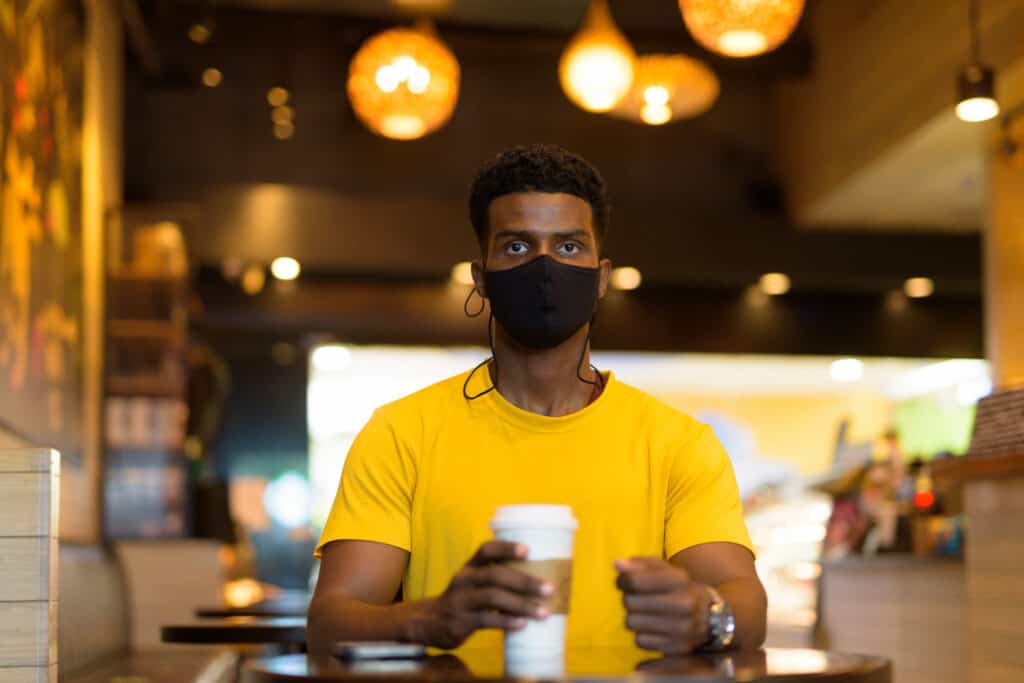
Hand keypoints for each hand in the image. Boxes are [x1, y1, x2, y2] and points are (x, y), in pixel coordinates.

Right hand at [411, 541, 552, 648]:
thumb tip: (539, 580)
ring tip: (543, 612)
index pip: (486, 549)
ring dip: (521, 605)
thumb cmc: (463, 599)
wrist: (428, 622)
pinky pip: (486, 620)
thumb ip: (497, 579)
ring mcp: (460, 600)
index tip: (529, 550)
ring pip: (493, 598)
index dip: (506, 547)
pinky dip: (507, 622)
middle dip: (524, 581)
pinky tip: (523, 624)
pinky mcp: (459, 621)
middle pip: (495, 575)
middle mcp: (463, 579)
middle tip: (549, 589)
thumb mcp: (473, 583)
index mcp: (470, 566)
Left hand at [615, 557, 710, 654]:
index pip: (634, 581)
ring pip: (632, 623)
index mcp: (679, 580)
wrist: (713, 617)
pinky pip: (640, 641)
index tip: (623, 582)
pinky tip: (653, 628)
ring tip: (644, 613)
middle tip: (636, 598)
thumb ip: (640, 564)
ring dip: (633, 617)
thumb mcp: (666, 570)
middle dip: (628, 599)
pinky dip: (642, 634)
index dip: (622, 581)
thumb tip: (617, 565)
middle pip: (630, 603)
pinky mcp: (677, 647)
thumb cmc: (680, 588)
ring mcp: (682, 628)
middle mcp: (683, 603)